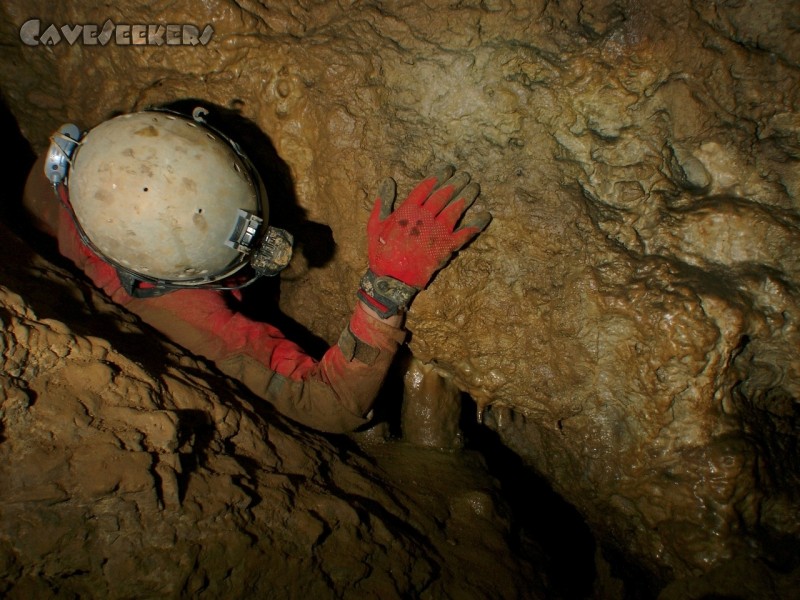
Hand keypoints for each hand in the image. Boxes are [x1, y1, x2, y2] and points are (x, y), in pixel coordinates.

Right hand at [359, 166, 490, 315]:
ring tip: (474, 187)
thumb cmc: (381, 253)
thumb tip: (387, 181)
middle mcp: (424, 218)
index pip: (426, 187)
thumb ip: (383, 201)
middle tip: (465, 175)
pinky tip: (485, 216)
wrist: (391, 279)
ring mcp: (437, 232)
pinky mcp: (446, 247)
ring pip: (455, 209)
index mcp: (407, 210)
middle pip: (443, 195)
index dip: (438, 176)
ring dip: (467, 197)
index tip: (447, 169)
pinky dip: (476, 224)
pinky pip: (465, 233)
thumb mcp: (375, 224)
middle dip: (455, 183)